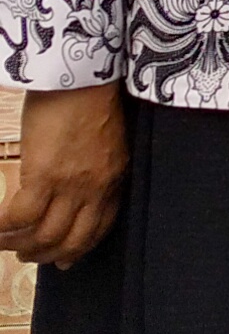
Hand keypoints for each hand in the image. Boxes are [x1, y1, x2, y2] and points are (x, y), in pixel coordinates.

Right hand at [1, 83, 130, 264]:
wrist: (82, 74)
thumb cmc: (90, 96)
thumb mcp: (107, 140)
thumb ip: (98, 166)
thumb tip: (76, 181)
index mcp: (113, 179)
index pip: (99, 228)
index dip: (79, 249)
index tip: (64, 259)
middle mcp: (94, 189)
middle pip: (71, 240)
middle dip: (47, 254)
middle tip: (27, 257)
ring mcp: (69, 185)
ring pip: (43, 234)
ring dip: (20, 245)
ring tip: (5, 244)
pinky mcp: (43, 175)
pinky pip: (19, 216)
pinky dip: (2, 228)